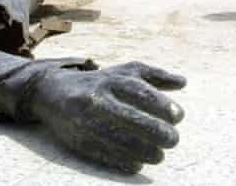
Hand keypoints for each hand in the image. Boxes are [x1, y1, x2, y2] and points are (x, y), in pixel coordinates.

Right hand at [28, 61, 185, 172]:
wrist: (52, 92)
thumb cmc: (100, 82)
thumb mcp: (125, 72)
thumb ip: (155, 76)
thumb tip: (183, 82)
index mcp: (112, 80)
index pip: (142, 93)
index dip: (163, 106)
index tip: (178, 116)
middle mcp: (98, 99)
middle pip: (133, 118)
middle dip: (158, 132)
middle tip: (173, 139)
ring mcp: (86, 121)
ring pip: (120, 140)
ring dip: (146, 151)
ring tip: (159, 155)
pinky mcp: (78, 140)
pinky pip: (105, 154)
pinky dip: (125, 161)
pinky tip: (139, 162)